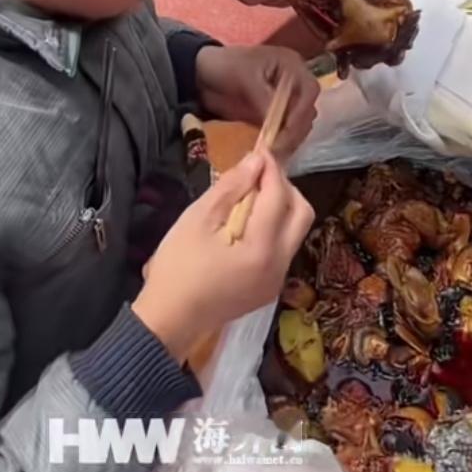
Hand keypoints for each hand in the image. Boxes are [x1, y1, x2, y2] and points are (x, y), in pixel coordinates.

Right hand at [133, 151, 314, 361]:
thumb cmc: (177, 266)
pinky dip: (272, 230)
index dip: (271, 169)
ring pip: (295, 232)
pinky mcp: (269, 289)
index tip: (259, 151)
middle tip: (256, 176)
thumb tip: (256, 161)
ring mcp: (277, 280)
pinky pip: (282, 249)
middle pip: (302, 213)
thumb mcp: (197, 219)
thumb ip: (231, 187)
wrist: (169, 319)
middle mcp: (280, 265)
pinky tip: (244, 226)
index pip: (279, 196)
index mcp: (262, 248)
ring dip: (280, 209)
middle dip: (284, 188)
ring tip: (247, 200)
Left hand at [195, 45, 318, 156]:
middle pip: (307, 110)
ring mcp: (284, 102)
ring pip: (299, 124)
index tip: (287, 128)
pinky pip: (283, 133)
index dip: (301, 110)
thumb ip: (264, 98)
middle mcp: (293, 84)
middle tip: (279, 147)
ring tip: (274, 153)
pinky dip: (280, 143)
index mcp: (291, 66)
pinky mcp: (273, 118)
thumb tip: (278, 123)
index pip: (309, 90)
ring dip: (290, 139)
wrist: (201, 75)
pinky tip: (271, 153)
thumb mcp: (245, 77)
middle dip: (296, 129)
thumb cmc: (225, 67)